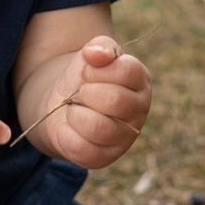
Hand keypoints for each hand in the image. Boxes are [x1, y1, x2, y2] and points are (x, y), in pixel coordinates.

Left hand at [31, 36, 150, 168]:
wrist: (65, 104)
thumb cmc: (84, 78)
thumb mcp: (91, 55)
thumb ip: (99, 47)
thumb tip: (95, 53)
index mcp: (140, 81)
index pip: (127, 71)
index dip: (98, 70)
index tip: (86, 72)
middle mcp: (139, 110)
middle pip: (115, 100)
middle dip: (86, 93)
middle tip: (80, 92)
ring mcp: (125, 137)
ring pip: (98, 127)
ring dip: (75, 114)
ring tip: (74, 110)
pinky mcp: (105, 157)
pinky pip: (82, 148)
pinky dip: (67, 134)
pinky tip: (70, 127)